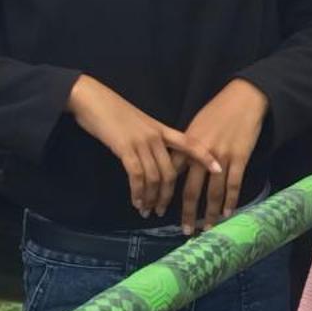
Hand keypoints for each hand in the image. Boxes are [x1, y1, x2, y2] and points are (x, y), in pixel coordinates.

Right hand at [68, 76, 220, 219]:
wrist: (92, 99)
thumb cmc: (114, 111)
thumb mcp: (140, 124)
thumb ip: (152, 139)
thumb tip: (158, 160)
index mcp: (162, 129)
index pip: (190, 143)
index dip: (205, 157)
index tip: (219, 170)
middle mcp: (156, 136)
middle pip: (171, 171)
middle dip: (167, 195)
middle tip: (162, 210)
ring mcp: (141, 142)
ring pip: (155, 177)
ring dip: (151, 198)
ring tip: (147, 211)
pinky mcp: (125, 148)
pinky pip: (137, 176)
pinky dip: (138, 192)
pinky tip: (136, 202)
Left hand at [178, 79, 268, 233]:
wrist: (243, 99)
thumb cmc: (217, 111)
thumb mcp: (195, 127)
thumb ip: (185, 149)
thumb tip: (176, 167)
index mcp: (186, 146)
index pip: (171, 175)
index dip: (165, 195)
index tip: (160, 210)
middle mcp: (200, 155)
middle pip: (190, 190)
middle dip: (187, 214)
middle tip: (185, 231)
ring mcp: (221, 158)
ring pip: (213, 192)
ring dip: (209, 213)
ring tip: (207, 228)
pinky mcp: (239, 158)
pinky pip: (233, 185)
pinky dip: (230, 201)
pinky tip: (226, 213)